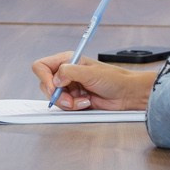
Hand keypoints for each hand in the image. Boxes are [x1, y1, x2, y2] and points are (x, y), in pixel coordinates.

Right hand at [30, 49, 158, 109]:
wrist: (127, 94)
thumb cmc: (114, 79)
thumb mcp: (90, 72)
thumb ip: (69, 72)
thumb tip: (55, 79)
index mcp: (67, 61)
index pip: (42, 67)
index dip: (44, 78)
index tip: (53, 87)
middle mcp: (66, 74)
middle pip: (45, 85)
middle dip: (57, 95)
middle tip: (70, 99)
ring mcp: (70, 88)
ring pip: (54, 99)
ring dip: (67, 103)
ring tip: (83, 101)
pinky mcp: (75, 100)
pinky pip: (64, 107)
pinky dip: (74, 108)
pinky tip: (86, 103)